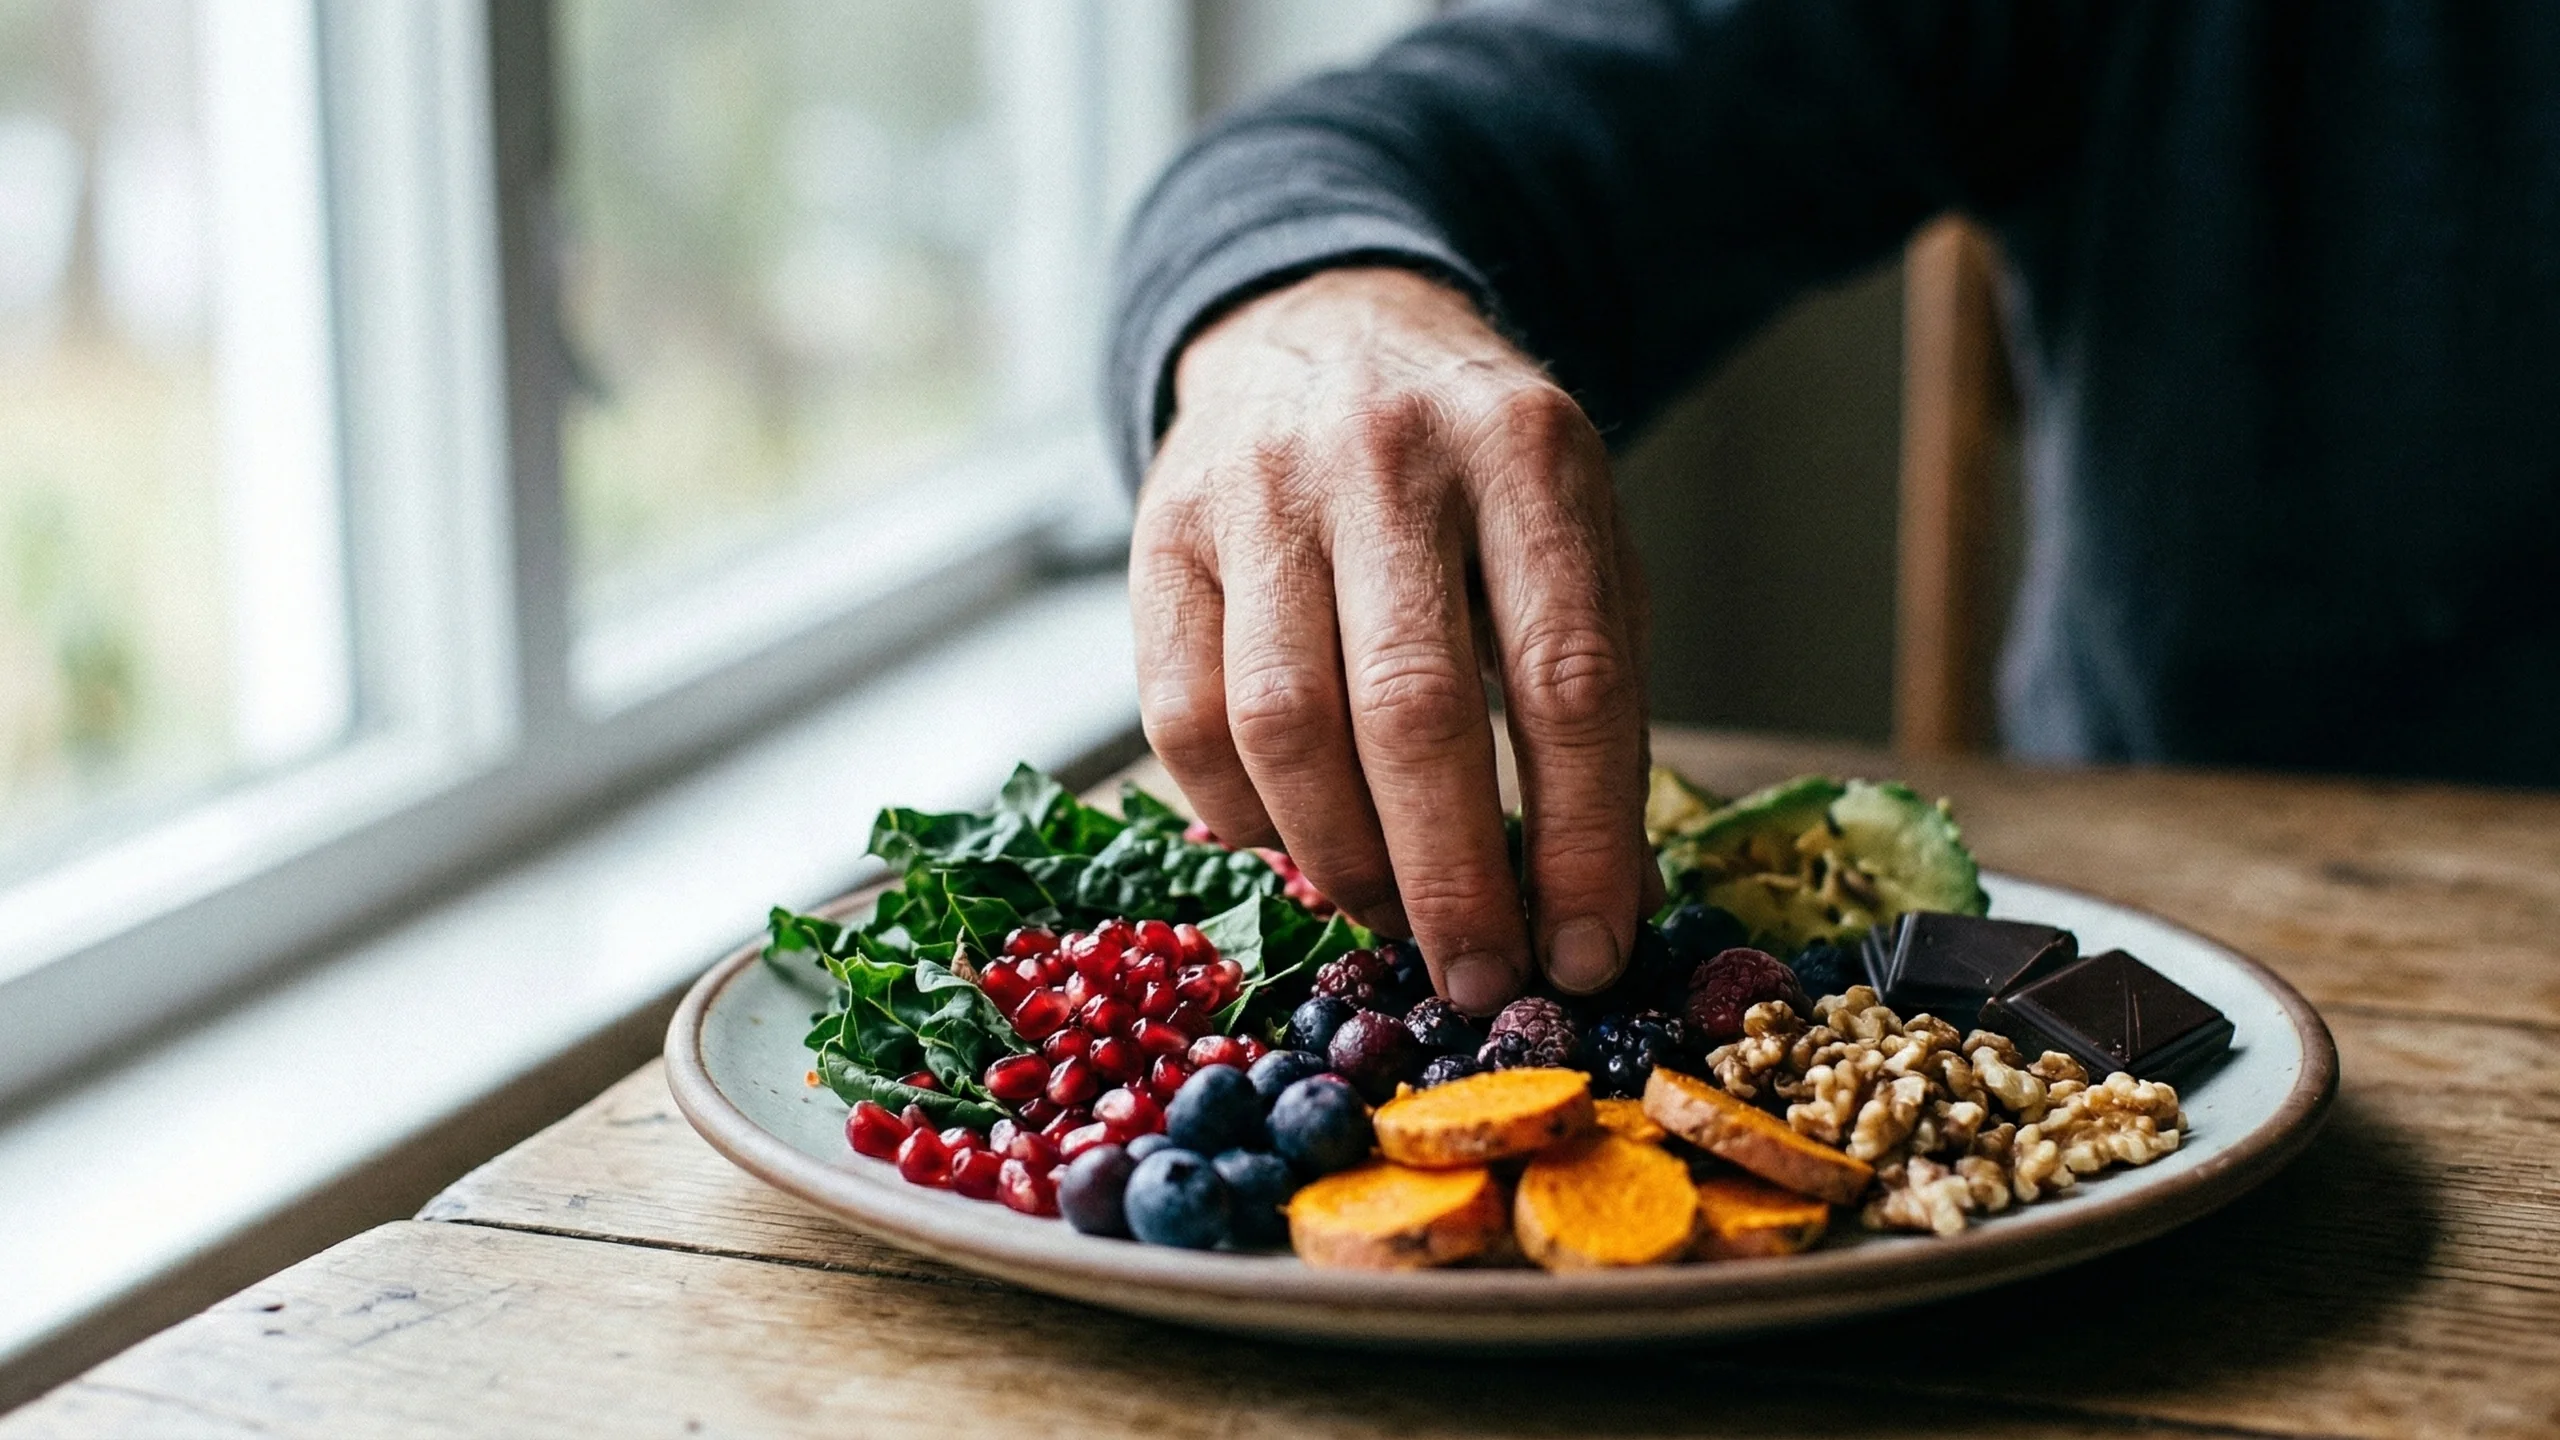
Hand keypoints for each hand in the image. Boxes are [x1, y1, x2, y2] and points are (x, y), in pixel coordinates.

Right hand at [1130, 267, 1653, 1013]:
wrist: (1324, 329)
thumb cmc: (1474, 474)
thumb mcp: (1576, 540)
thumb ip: (1597, 701)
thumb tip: (1601, 906)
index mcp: (1527, 454)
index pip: (1567, 676)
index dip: (1582, 839)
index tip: (1589, 955)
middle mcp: (1387, 456)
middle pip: (1413, 710)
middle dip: (1451, 877)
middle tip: (1477, 979)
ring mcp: (1258, 490)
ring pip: (1282, 723)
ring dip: (1341, 858)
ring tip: (1389, 915)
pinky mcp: (1160, 535)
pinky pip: (1182, 717)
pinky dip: (1242, 814)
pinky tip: (1293, 840)